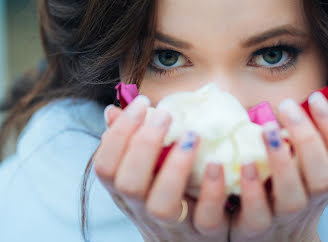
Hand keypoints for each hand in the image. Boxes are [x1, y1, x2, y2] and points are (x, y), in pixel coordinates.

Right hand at [94, 96, 228, 241]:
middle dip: (144, 144)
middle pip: (128, 183)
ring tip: (192, 135)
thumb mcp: (146, 174)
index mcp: (127, 193)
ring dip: (175, 167)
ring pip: (161, 205)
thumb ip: (132, 144)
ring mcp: (174, 225)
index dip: (118, 134)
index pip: (105, 167)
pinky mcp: (204, 234)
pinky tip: (218, 163)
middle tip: (166, 114)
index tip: (142, 103)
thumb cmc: (169, 197)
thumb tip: (112, 111)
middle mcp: (144, 211)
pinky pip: (207, 219)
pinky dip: (213, 190)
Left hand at [229, 92, 327, 241]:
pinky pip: (256, 214)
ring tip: (267, 129)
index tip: (316, 97)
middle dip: (308, 138)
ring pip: (292, 198)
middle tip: (287, 105)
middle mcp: (310, 201)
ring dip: (282, 162)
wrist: (271, 236)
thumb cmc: (290, 187)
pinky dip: (251, 188)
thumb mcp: (310, 166)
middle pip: (323, 177)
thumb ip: (323, 139)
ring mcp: (283, 216)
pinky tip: (244, 161)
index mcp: (327, 182)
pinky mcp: (255, 228)